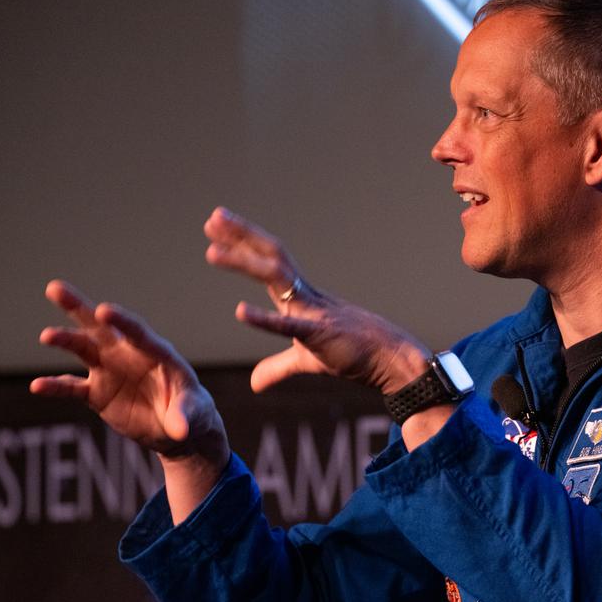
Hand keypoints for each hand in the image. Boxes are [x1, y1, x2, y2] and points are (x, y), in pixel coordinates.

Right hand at [31, 280, 228, 469]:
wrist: (175, 428)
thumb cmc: (191, 411)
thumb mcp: (193, 414)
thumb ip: (184, 416)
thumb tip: (181, 430)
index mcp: (156, 352)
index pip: (137, 332)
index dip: (121, 321)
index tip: (102, 309)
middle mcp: (128, 354)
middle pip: (101, 327)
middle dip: (79, 307)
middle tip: (55, 289)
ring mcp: (110, 370)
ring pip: (82, 349)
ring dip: (64, 340)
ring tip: (46, 335)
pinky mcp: (97, 392)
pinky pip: (72, 388)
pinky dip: (56, 387)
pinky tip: (38, 386)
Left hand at [203, 207, 430, 393]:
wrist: (390, 359)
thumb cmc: (353, 355)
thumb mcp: (305, 362)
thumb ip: (276, 368)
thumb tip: (253, 384)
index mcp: (299, 297)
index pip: (267, 262)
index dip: (242, 243)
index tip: (217, 226)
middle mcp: (304, 295)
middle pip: (269, 256)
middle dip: (241, 236)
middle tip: (213, 217)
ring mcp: (312, 312)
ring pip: (275, 278)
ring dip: (243, 263)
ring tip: (212, 252)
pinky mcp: (320, 336)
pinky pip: (289, 326)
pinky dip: (264, 319)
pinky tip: (240, 312)